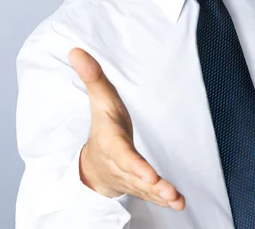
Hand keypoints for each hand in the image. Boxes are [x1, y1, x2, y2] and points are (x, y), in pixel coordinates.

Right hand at [69, 47, 185, 210]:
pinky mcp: (140, 188)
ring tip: (175, 198)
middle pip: (132, 173)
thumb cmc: (103, 127)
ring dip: (159, 193)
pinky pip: (151, 196)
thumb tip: (76, 50)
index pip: (119, 151)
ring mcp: (129, 178)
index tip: (146, 173)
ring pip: (143, 188)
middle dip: (147, 181)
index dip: (132, 163)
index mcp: (110, 141)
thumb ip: (92, 77)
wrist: (94, 165)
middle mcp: (119, 163)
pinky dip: (164, 200)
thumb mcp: (100, 100)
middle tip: (163, 189)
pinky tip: (178, 203)